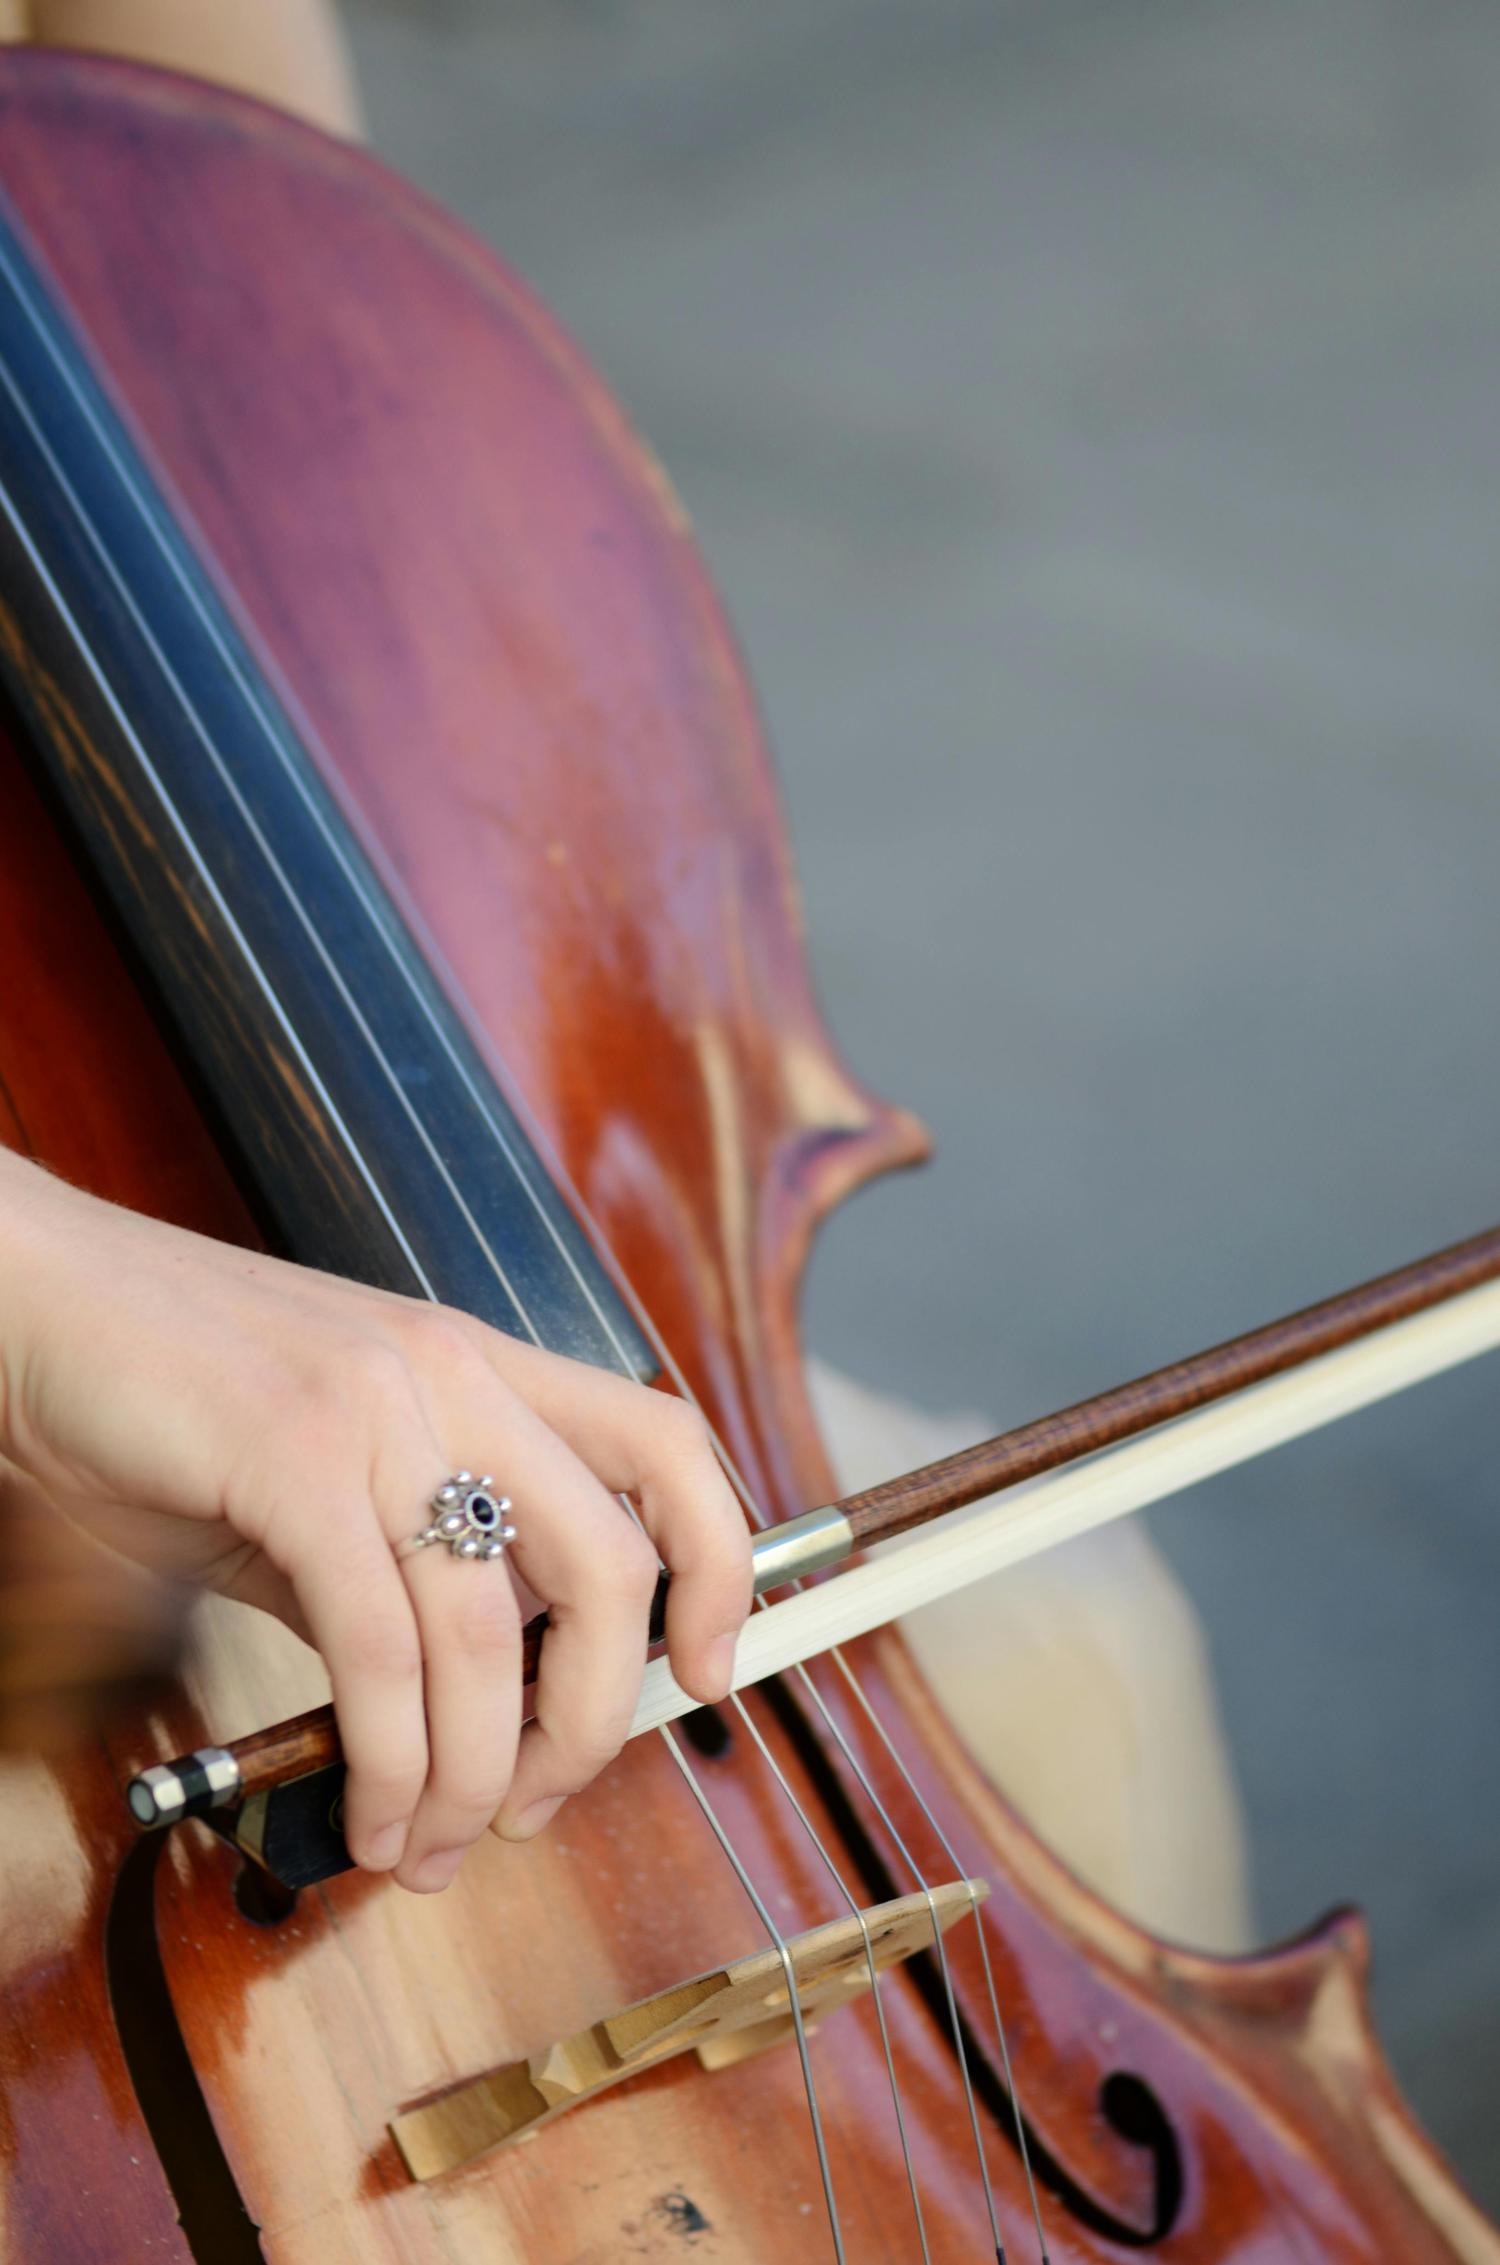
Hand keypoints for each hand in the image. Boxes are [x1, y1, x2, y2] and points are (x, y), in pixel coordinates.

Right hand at [0, 1150, 750, 1890]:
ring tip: (429, 1846)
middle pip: (608, 1567)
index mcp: (479, 1365)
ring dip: (472, 1778)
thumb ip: (407, 1566)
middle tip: (538, 1807)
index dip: (720, 1568)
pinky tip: (373, 1810)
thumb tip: (472, 1708)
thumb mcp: (323, 1474)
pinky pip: (377, 1646)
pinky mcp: (290, 1455)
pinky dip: (389, 1759)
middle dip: (592, 1724)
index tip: (710, 1674)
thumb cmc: (169, 1394)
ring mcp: (378, 1407)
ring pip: (486, 1634)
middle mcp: (452, 1371)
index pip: (666, 1447)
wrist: (37, 1301)